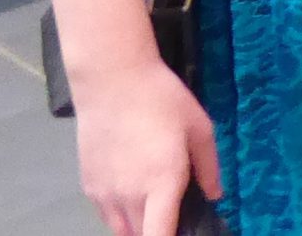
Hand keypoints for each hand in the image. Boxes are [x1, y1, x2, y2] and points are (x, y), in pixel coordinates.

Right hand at [72, 56, 219, 235]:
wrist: (112, 81)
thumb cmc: (162, 100)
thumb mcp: (200, 128)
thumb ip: (209, 167)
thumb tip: (213, 195)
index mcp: (161, 184)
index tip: (185, 230)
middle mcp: (129, 197)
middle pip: (142, 235)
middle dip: (160, 229)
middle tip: (176, 208)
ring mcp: (104, 193)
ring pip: (122, 229)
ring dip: (139, 225)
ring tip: (155, 203)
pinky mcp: (88, 186)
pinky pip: (106, 215)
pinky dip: (121, 213)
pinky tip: (133, 190)